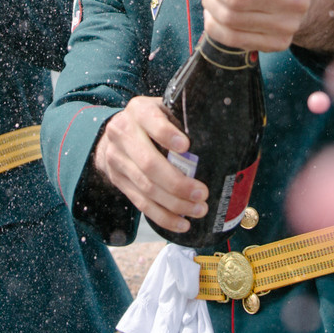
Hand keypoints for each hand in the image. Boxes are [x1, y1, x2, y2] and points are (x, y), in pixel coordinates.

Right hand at [89, 96, 208, 235]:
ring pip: (146, 188)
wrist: (114, 135)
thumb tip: (219, 137)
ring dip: (174, 204)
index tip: (187, 146)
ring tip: (198, 210)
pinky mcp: (118, 181)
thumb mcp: (163, 109)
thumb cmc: (151, 121)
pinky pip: (141, 203)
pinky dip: (163, 216)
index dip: (168, 135)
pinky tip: (181, 223)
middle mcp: (123, 134)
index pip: (152, 122)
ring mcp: (117, 160)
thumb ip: (182, 120)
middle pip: (149, 164)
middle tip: (202, 194)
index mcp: (139, 111)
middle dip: (178, 183)